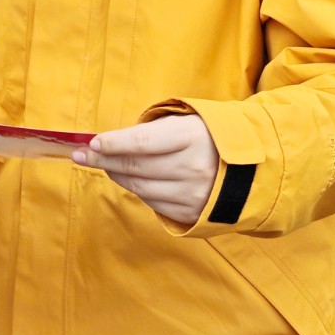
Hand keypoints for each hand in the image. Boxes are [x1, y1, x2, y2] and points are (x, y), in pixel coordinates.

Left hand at [74, 115, 219, 225]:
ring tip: (102, 164)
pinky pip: (152, 202)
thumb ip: (150, 131)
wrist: (253, 167)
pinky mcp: (191, 213)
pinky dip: (136, 189)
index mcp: (191, 137)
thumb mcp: (185, 122)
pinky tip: (129, 178)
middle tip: (80, 154)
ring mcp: (192, 194)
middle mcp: (192, 167)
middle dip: (102, 159)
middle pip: (135, 166)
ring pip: (139, 186)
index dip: (112, 143)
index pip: (141, 143)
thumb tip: (108, 141)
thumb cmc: (208, 136)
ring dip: (115, 174)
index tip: (91, 142)